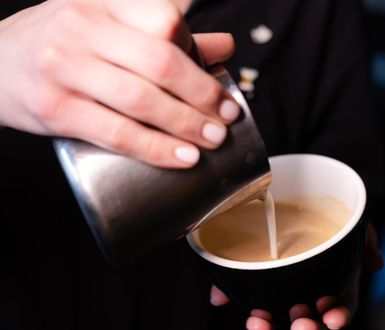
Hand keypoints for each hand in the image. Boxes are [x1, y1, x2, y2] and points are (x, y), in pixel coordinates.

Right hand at [0, 0, 237, 167]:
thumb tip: (225, 47)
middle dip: (203, 95)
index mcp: (101, 3)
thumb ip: (167, 36)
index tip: (219, 84)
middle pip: (160, 62)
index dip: (197, 54)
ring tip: (212, 139)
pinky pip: (116, 133)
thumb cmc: (63, 44)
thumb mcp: (110, 26)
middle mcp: (81, 29)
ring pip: (140, 100)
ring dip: (185, 124)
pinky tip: (183, 156)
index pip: (164, 21)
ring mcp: (64, 69)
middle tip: (226, 117)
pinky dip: (155, 148)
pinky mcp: (55, 109)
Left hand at [209, 224, 383, 329]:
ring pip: (270, 311)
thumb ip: (365, 238)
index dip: (338, 317)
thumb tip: (375, 262)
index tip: (333, 318)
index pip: (338, 307)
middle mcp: (303, 286)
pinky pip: (236, 288)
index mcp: (330, 279)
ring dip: (264, 323)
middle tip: (300, 325)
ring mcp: (275, 281)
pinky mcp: (248, 271)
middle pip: (306, 318)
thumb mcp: (349, 219)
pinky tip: (219, 297)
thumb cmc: (324, 210)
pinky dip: (225, 295)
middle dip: (305, 328)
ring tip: (259, 324)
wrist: (294, 185)